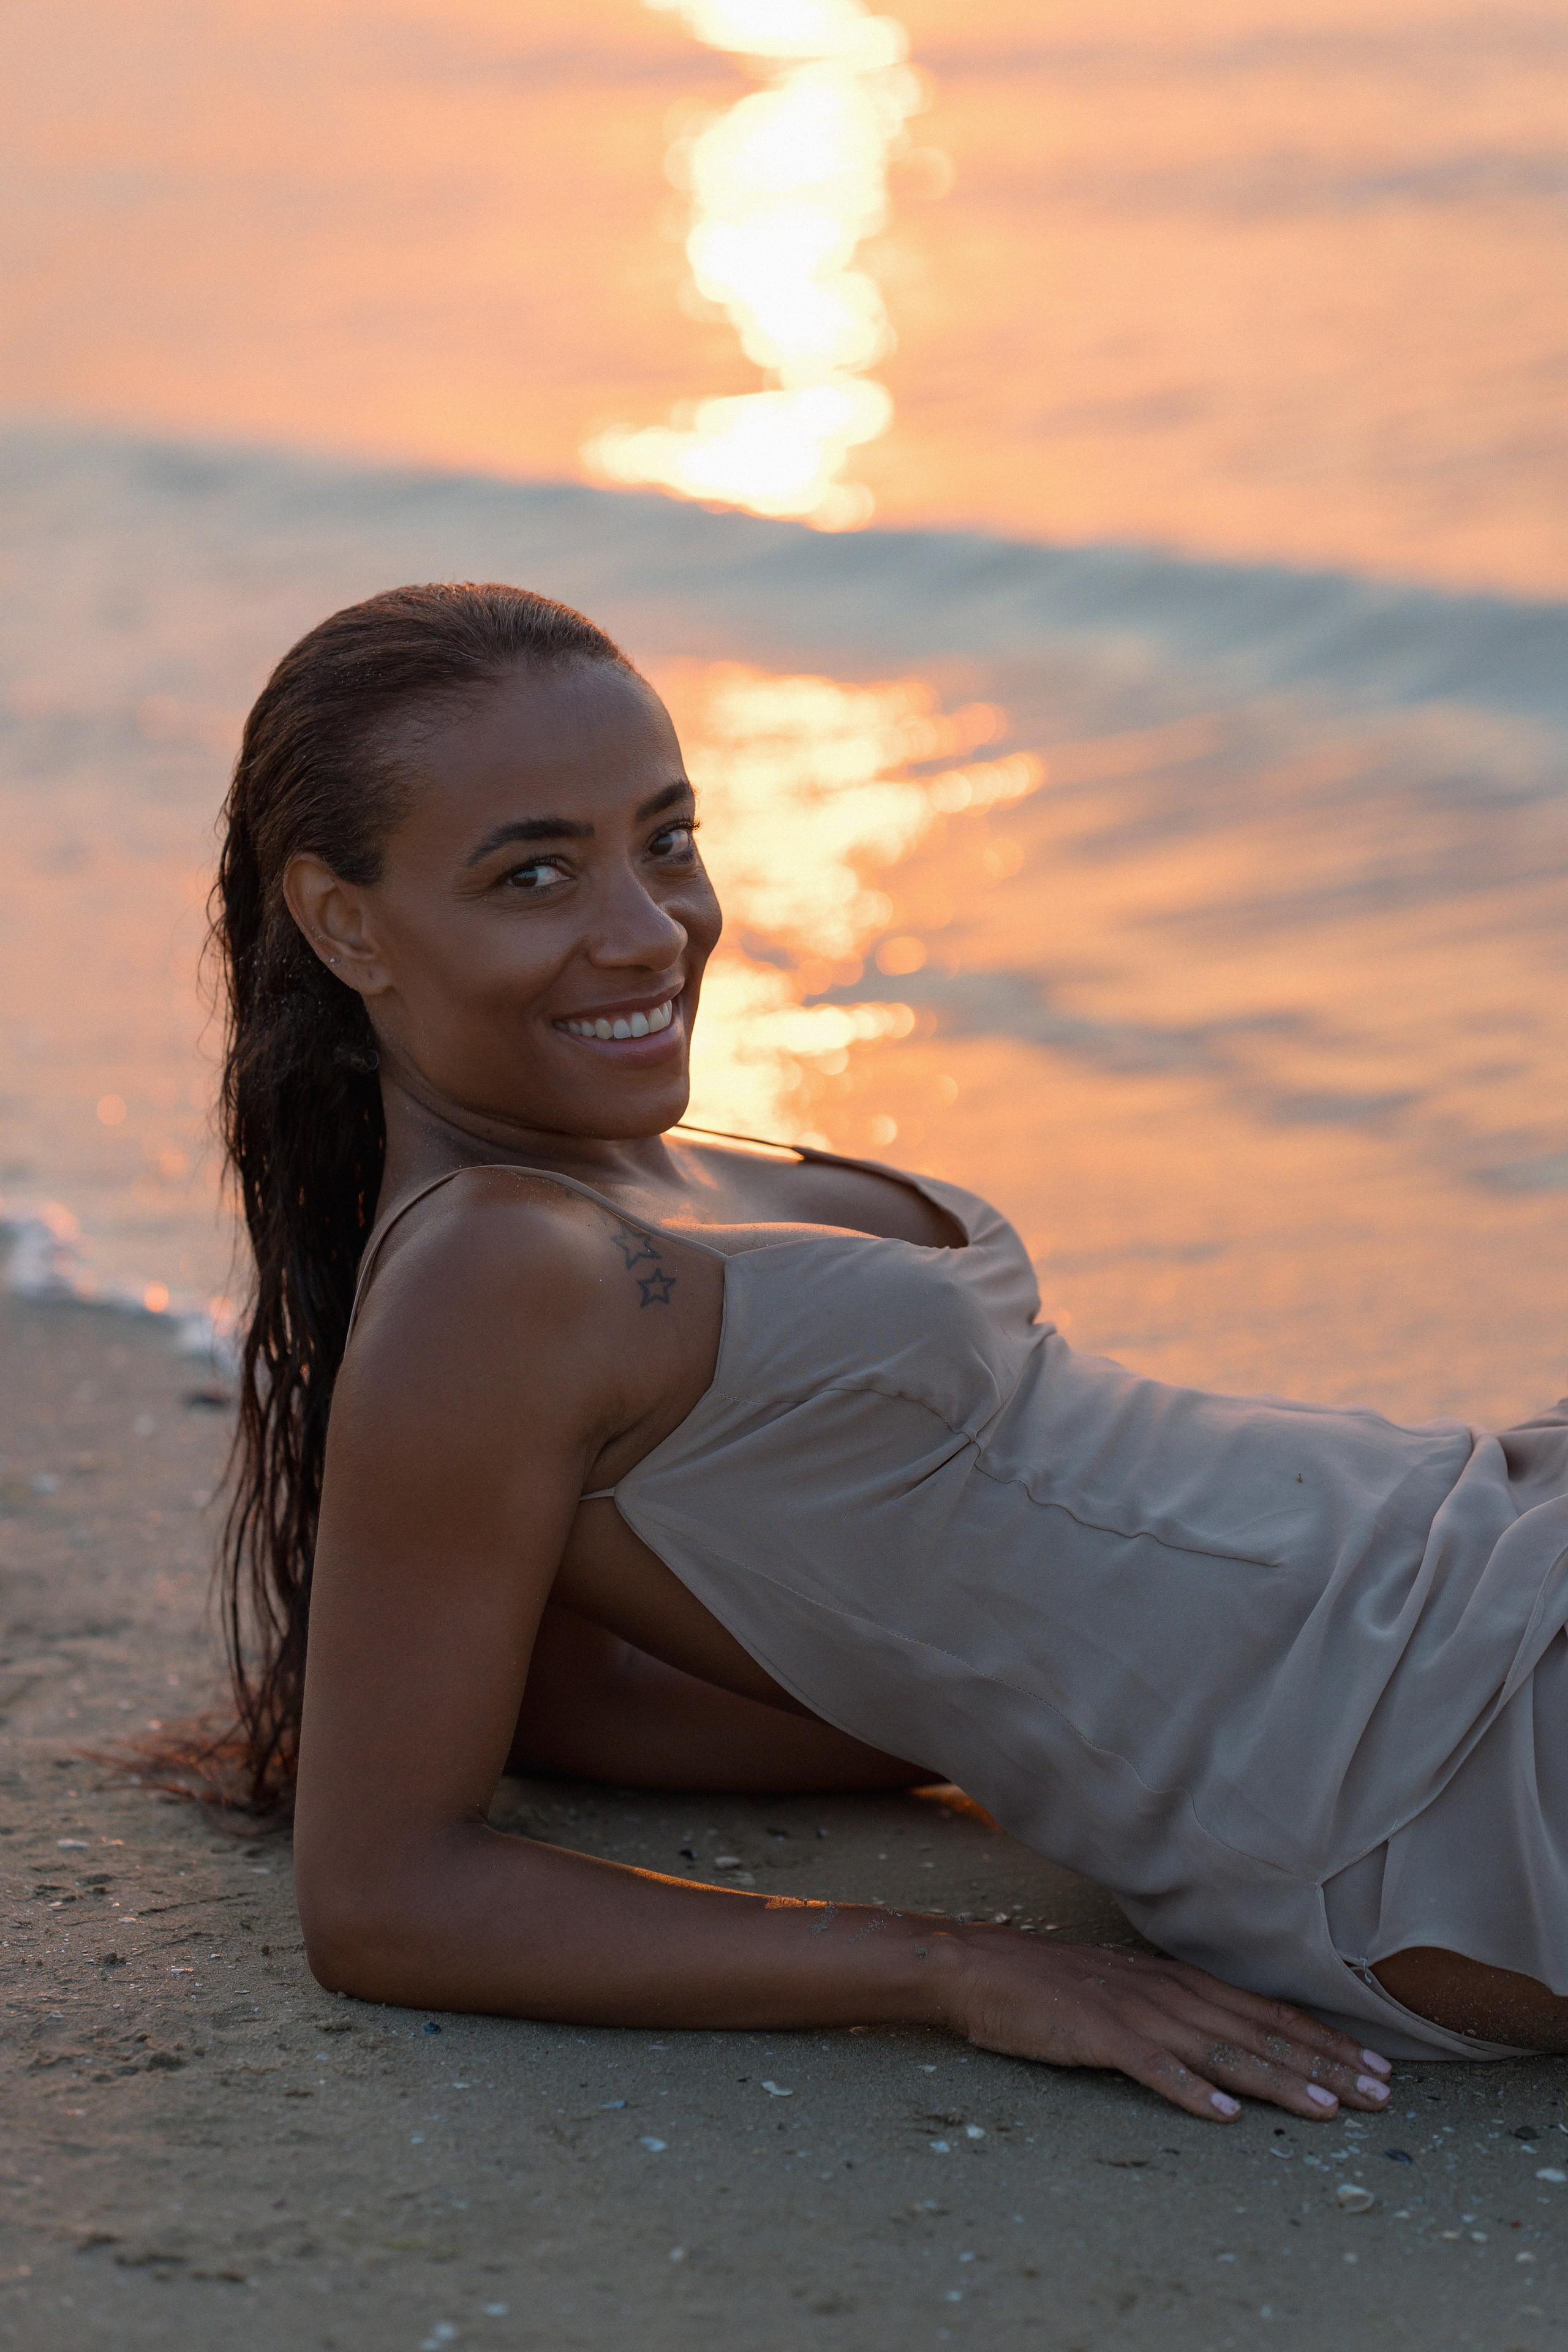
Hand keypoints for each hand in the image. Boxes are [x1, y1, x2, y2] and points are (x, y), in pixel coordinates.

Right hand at [947, 1932, 1392, 2121]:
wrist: (982, 1967)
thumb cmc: (1053, 1983)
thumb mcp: (1128, 1988)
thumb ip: (1176, 2008)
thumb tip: (1227, 2036)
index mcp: (1179, 1981)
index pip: (1268, 2012)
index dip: (1324, 2040)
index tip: (1375, 2066)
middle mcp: (1169, 1992)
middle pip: (1260, 2031)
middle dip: (1324, 2064)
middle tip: (1379, 2095)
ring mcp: (1136, 2013)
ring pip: (1222, 2050)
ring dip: (1277, 2080)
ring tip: (1325, 2109)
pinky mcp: (1100, 2035)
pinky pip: (1154, 2068)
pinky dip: (1191, 2091)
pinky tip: (1224, 2116)